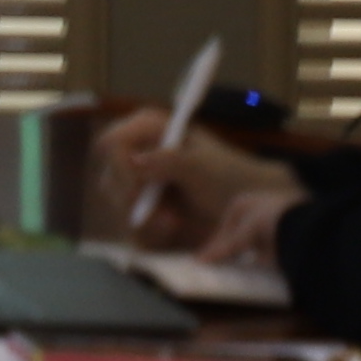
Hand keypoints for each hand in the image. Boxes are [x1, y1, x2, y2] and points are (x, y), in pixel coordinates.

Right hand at [82, 109, 300, 265]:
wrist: (249, 205)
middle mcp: (139, 153)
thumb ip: (166, 159)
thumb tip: (133, 160)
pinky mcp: (147, 209)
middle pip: (111, 177)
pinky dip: (150, 230)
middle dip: (133, 200)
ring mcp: (141, 183)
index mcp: (150, 129)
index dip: (120, 167)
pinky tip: (173, 227)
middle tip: (162, 212)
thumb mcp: (201, 165)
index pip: (113, 144)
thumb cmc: (229, 175)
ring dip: (145, 218)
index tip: (139, 188)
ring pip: (119, 204)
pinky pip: (131, 223)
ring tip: (174, 222)